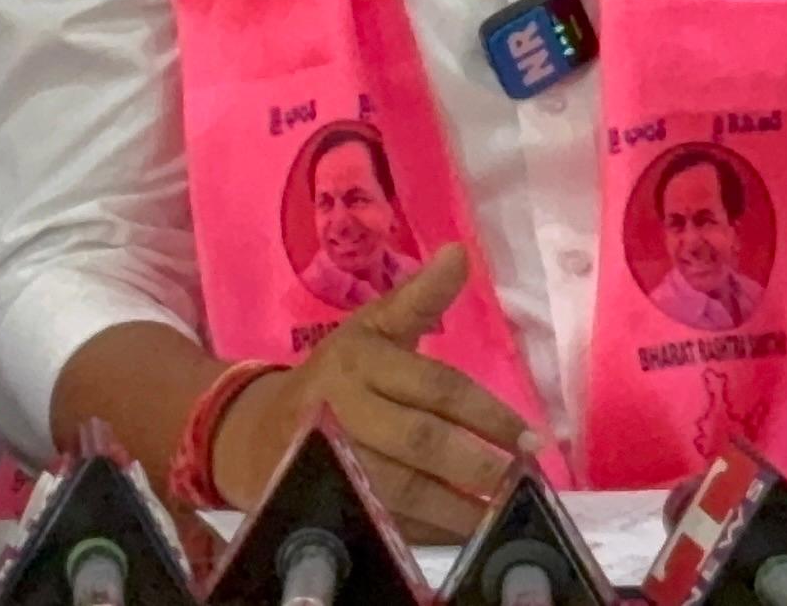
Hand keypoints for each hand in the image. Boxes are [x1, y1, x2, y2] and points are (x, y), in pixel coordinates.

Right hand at [210, 246, 538, 541]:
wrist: (255, 433)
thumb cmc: (335, 376)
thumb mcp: (371, 328)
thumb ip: (420, 297)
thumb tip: (460, 251)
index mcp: (362, 360)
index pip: (435, 387)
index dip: (486, 413)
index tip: (531, 437)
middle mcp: (345, 408)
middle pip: (419, 440)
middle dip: (475, 463)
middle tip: (522, 478)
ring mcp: (333, 461)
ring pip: (402, 488)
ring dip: (458, 506)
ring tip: (504, 514)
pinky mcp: (327, 500)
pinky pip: (386, 520)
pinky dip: (428, 530)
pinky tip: (464, 533)